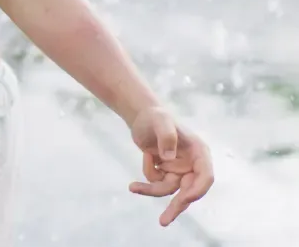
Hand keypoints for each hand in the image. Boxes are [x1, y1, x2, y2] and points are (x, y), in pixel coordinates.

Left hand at [128, 106, 213, 226]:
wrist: (143, 117)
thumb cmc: (156, 116)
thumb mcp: (160, 120)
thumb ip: (166, 136)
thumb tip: (169, 158)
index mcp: (199, 152)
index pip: (205, 177)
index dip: (197, 190)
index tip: (184, 198)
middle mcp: (193, 164)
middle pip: (189, 191)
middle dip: (176, 206)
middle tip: (163, 221)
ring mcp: (180, 170)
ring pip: (169, 189)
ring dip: (151, 190)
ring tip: (132, 188)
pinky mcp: (168, 172)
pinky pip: (157, 182)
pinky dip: (148, 174)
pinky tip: (146, 156)